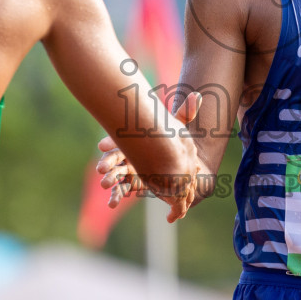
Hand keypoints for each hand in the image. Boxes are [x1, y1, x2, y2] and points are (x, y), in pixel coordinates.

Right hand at [96, 89, 203, 210]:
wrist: (175, 159)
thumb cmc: (171, 140)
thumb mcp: (176, 126)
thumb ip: (186, 112)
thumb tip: (199, 96)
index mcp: (133, 139)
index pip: (119, 139)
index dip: (110, 143)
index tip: (101, 145)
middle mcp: (127, 153)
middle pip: (113, 158)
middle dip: (106, 163)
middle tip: (101, 168)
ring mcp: (128, 169)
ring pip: (116, 175)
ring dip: (110, 180)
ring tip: (106, 185)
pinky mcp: (131, 183)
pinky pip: (121, 190)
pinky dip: (116, 197)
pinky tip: (112, 204)